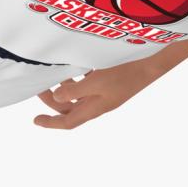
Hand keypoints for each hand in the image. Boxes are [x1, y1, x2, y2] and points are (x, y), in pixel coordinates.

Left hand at [33, 63, 157, 129]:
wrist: (152, 64)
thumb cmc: (126, 73)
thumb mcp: (96, 82)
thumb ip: (74, 90)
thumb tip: (56, 98)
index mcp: (94, 108)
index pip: (68, 121)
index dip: (50, 123)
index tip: (35, 120)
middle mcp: (98, 102)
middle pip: (70, 108)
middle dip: (53, 101)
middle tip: (41, 87)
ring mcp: (105, 92)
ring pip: (78, 94)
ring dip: (64, 87)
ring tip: (54, 73)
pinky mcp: (110, 80)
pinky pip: (88, 82)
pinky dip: (77, 76)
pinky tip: (73, 63)